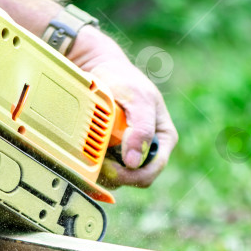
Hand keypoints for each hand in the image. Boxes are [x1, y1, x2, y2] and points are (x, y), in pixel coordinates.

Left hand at [69, 28, 177, 188]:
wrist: (102, 71)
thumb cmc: (126, 81)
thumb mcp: (138, 99)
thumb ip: (142, 129)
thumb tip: (134, 162)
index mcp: (164, 139)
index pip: (152, 170)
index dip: (132, 175)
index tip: (110, 167)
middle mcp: (149, 149)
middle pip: (135, 178)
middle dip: (116, 174)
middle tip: (96, 162)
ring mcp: (130, 152)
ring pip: (119, 177)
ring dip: (103, 171)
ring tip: (91, 152)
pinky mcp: (113, 153)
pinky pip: (105, 170)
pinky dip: (95, 166)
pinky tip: (87, 153)